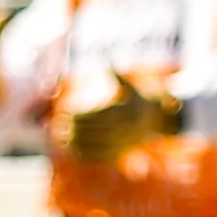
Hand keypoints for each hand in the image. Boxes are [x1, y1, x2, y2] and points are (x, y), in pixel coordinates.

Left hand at [65, 74, 182, 164]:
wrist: (158, 118)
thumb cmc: (139, 97)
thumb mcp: (130, 85)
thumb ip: (118, 75)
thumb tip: (109, 60)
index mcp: (124, 111)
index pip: (96, 115)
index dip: (79, 115)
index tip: (63, 113)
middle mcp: (124, 127)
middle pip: (94, 130)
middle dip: (74, 129)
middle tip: (58, 127)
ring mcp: (123, 141)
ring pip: (97, 144)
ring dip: (77, 143)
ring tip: (61, 139)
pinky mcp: (122, 150)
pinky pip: (102, 155)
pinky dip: (87, 154)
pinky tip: (74, 151)